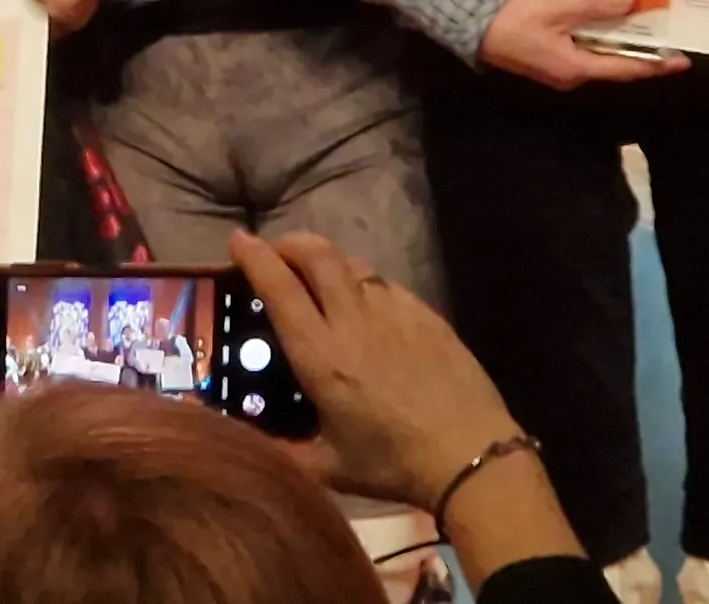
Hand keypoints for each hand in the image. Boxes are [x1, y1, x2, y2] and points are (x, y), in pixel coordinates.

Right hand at [230, 231, 579, 580]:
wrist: (471, 456)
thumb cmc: (394, 464)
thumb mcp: (329, 468)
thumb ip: (284, 452)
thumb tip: (246, 444)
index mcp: (321, 357)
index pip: (280, 288)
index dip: (254, 257)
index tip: (237, 241)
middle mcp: (354, 323)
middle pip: (318, 254)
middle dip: (290, 242)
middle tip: (277, 251)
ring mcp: (395, 313)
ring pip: (354, 265)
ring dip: (329, 262)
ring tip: (322, 278)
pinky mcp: (428, 316)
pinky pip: (388, 286)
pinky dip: (367, 285)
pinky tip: (369, 306)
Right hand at [475, 0, 686, 89]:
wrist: (473, 29)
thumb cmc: (514, 22)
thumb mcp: (557, 11)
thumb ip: (595, 8)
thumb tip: (631, 1)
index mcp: (576, 68)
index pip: (625, 69)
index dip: (655, 65)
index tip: (681, 61)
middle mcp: (573, 76)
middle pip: (617, 67)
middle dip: (643, 55)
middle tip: (669, 40)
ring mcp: (562, 71)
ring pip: (602, 60)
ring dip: (624, 47)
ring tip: (647, 31)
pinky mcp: (553, 62)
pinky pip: (588, 54)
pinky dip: (605, 42)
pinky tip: (612, 27)